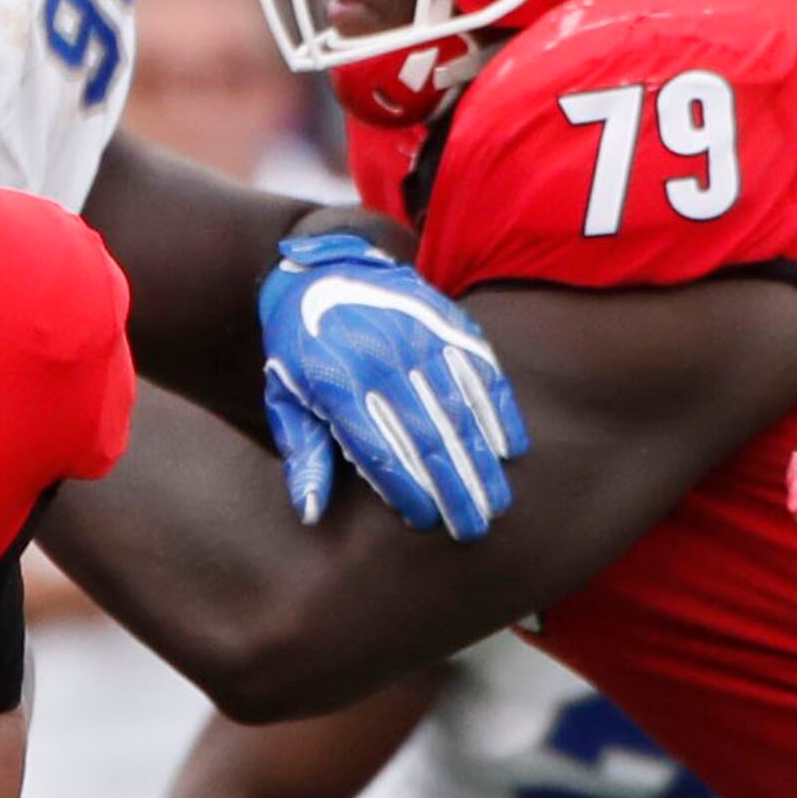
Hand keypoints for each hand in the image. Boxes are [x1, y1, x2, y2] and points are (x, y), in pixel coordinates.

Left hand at [258, 231, 529, 539]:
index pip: (380, 450)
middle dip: (455, 489)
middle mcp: (384, 359)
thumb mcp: (284, 398)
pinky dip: (500, 410)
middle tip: (474, 529)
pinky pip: (481, 371)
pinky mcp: (446, 322)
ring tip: (498, 503)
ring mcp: (420, 337)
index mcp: (338, 383)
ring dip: (482, 460)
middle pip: (428, 436)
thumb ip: (302, 455)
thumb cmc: (301, 349)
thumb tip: (311, 513)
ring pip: (460, 410)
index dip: (406, 489)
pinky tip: (512, 447)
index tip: (425, 521)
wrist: (324, 268)